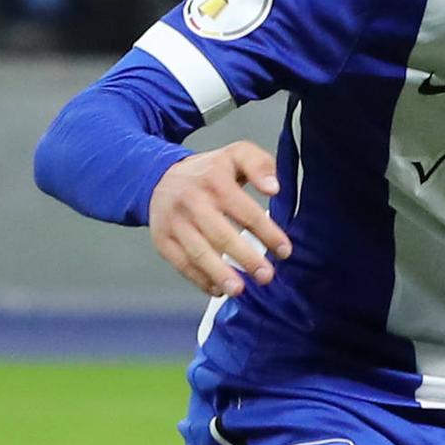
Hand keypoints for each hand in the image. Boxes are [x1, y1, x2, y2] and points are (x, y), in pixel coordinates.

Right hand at [149, 139, 288, 298]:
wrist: (160, 177)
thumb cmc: (208, 172)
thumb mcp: (236, 154)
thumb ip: (260, 164)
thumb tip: (273, 188)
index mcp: (215, 181)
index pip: (245, 211)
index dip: (267, 233)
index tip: (284, 251)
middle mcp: (193, 202)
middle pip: (221, 235)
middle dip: (245, 258)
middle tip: (266, 276)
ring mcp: (175, 223)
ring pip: (198, 252)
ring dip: (220, 273)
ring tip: (239, 289)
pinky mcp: (163, 240)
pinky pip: (182, 264)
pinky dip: (200, 279)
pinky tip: (217, 289)